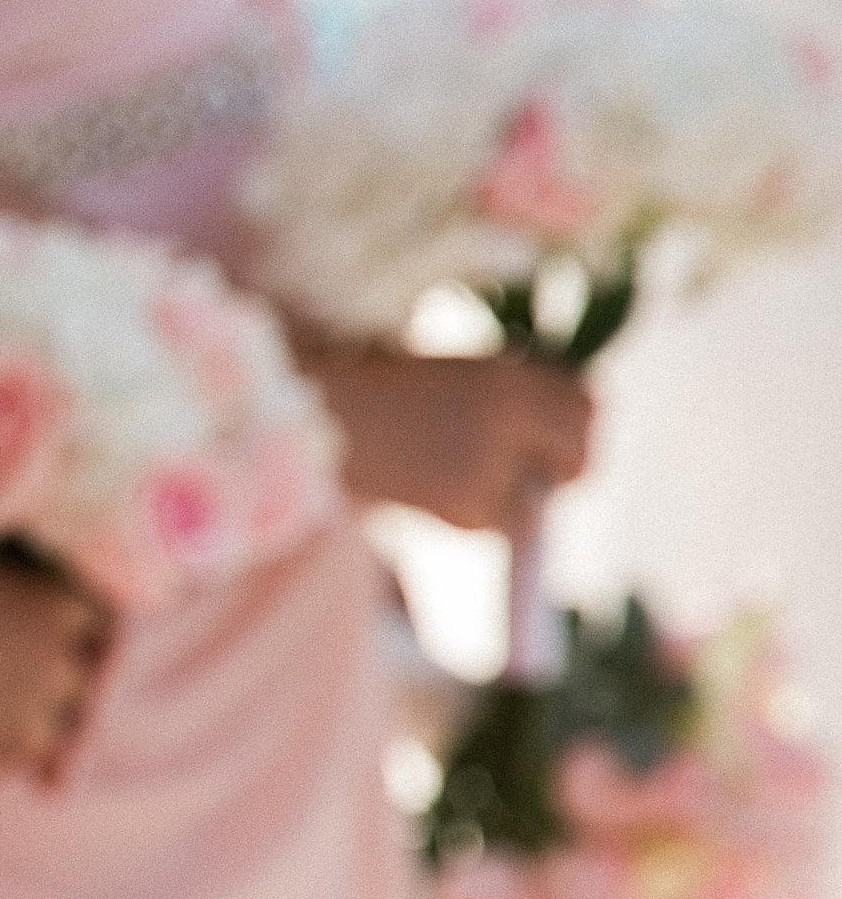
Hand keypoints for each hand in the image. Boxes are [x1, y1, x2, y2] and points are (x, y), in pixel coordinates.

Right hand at [313, 343, 592, 530]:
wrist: (313, 427)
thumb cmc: (370, 397)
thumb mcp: (450, 376)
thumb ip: (504, 397)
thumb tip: (556, 435)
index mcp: (505, 375)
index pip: (585, 404)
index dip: (578, 427)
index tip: (559, 444)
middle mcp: (507, 413)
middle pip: (578, 451)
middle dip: (565, 469)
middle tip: (542, 483)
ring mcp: (488, 459)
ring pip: (539, 496)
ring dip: (518, 501)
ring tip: (469, 487)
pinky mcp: (465, 502)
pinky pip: (500, 523)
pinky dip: (481, 521)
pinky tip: (440, 502)